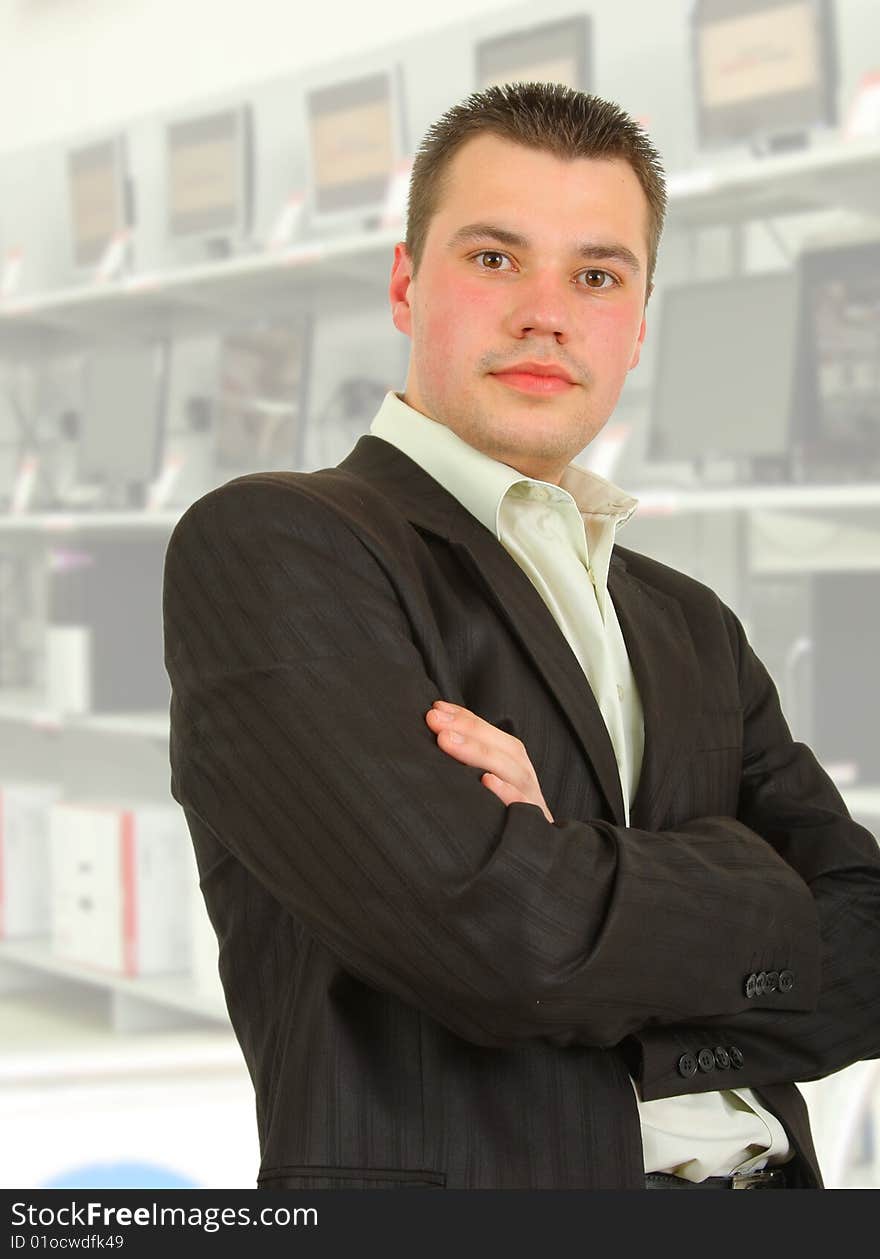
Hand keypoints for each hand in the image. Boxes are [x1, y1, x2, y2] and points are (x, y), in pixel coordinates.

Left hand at [425, 700, 554, 822]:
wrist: (534, 865)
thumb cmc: (499, 818)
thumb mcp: (486, 785)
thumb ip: (469, 764)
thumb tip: (434, 733)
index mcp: (515, 766)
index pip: (491, 734)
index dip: (464, 718)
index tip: (436, 708)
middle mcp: (525, 779)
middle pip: (504, 748)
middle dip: (468, 730)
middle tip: (434, 720)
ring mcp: (531, 803)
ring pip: (513, 772)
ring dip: (479, 753)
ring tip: (447, 741)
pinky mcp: (534, 828)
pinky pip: (523, 808)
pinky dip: (507, 793)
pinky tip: (486, 781)